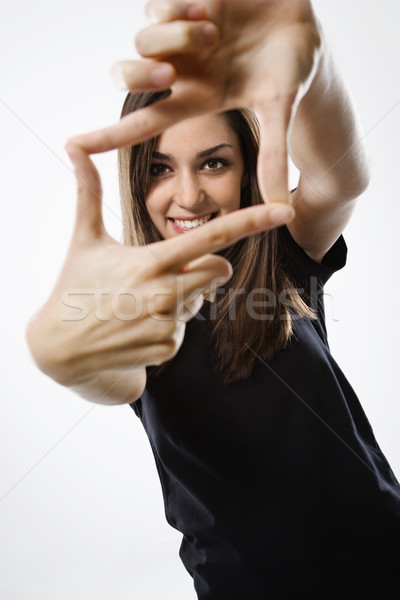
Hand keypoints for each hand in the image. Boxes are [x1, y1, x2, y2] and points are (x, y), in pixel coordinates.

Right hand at [26, 142, 293, 385]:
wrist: (61, 348)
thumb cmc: (73, 284)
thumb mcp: (83, 238)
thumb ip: (88, 191)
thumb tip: (72, 145)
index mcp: (151, 261)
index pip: (211, 237)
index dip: (252, 222)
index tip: (284, 211)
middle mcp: (165, 294)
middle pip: (218, 270)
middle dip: (205, 267)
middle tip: (165, 270)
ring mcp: (168, 325)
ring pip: (201, 300)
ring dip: (183, 297)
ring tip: (141, 301)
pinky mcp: (167, 348)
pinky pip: (185, 329)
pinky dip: (170, 324)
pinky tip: (139, 324)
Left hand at [71, 0, 320, 203]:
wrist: (306, 21)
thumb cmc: (294, 65)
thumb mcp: (280, 108)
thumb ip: (274, 156)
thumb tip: (282, 213)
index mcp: (196, 100)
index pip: (141, 123)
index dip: (106, 136)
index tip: (72, 148)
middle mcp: (182, 71)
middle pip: (127, 77)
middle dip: (139, 77)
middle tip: (172, 76)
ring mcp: (180, 36)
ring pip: (142, 39)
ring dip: (172, 37)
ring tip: (213, 33)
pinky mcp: (186, 0)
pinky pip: (158, 4)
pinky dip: (178, 7)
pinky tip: (210, 6)